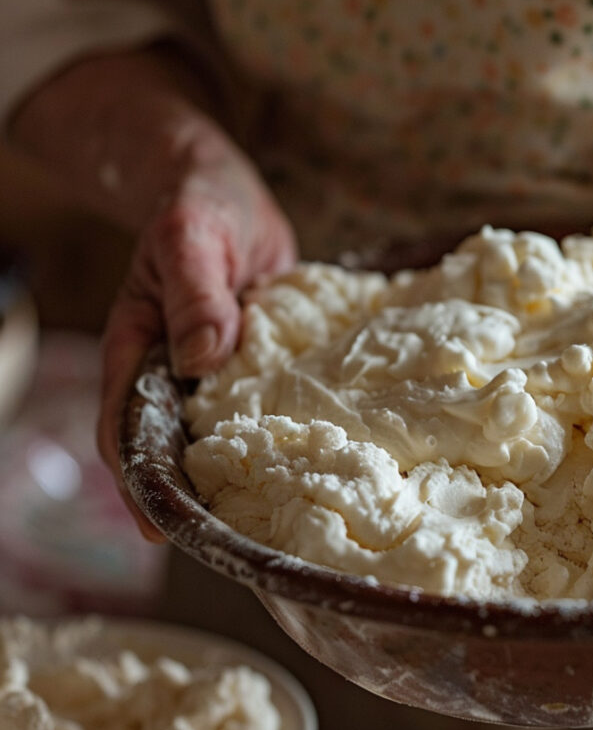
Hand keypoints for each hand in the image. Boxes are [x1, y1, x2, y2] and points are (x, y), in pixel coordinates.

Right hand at [97, 127, 295, 540]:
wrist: (224, 190)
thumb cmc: (197, 207)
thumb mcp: (190, 238)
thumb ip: (194, 293)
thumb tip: (204, 358)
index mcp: (139, 351)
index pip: (128, 430)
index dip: (142, 482)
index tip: (162, 528)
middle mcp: (176, 372)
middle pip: (178, 448)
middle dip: (201, 494)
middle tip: (242, 539)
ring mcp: (218, 372)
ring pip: (228, 433)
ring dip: (251, 467)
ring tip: (289, 512)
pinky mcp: (258, 364)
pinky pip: (270, 403)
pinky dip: (289, 427)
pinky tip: (325, 454)